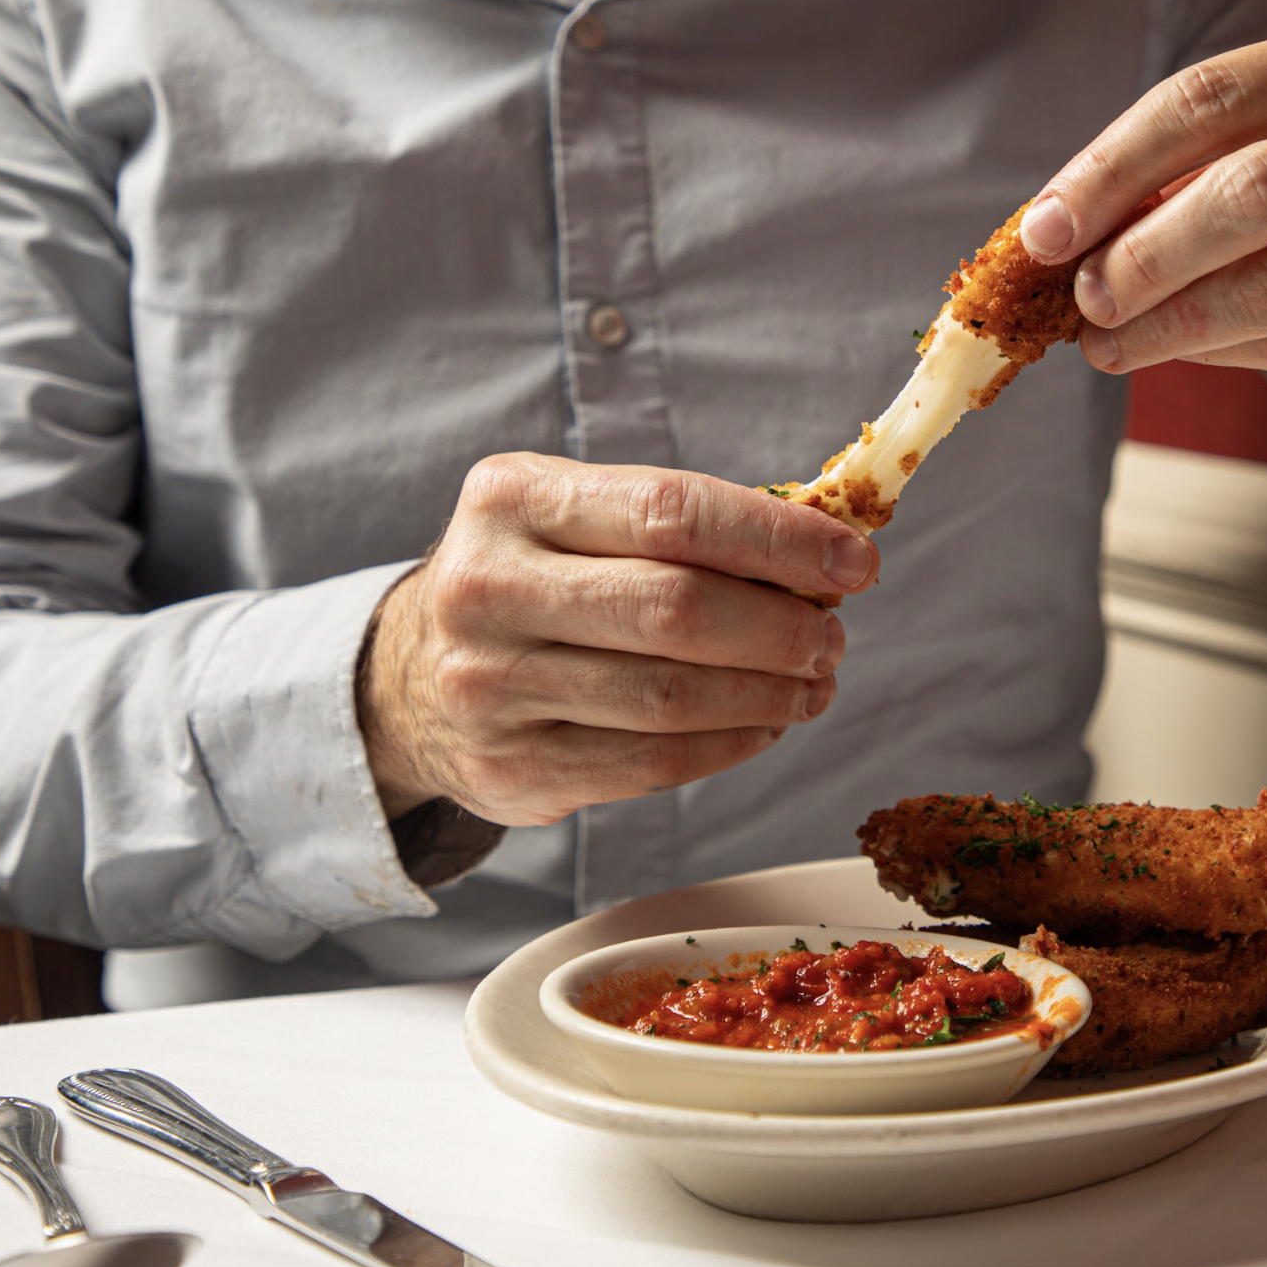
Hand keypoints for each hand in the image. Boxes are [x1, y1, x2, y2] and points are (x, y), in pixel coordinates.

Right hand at [358, 455, 877, 825]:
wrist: (410, 678)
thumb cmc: (537, 580)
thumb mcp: (580, 516)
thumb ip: (687, 524)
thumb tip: (831, 550)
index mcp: (514, 498)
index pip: (674, 511)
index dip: (780, 538)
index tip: (856, 561)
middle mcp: (488, 588)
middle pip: (674, 610)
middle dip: (780, 626)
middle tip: (831, 636)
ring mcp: (490, 686)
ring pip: (669, 698)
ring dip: (768, 693)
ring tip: (813, 682)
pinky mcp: (512, 768)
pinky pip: (652, 764)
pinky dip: (730, 744)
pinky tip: (765, 724)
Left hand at [1016, 13, 1266, 427]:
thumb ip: (1202, 157)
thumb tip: (1061, 232)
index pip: (1209, 100)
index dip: (1112, 170)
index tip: (1042, 230)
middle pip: (1249, 193)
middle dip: (1144, 256)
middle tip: (1083, 300)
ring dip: (1173, 324)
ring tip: (1109, 344)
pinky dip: (1229, 351)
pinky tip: (1184, 349)